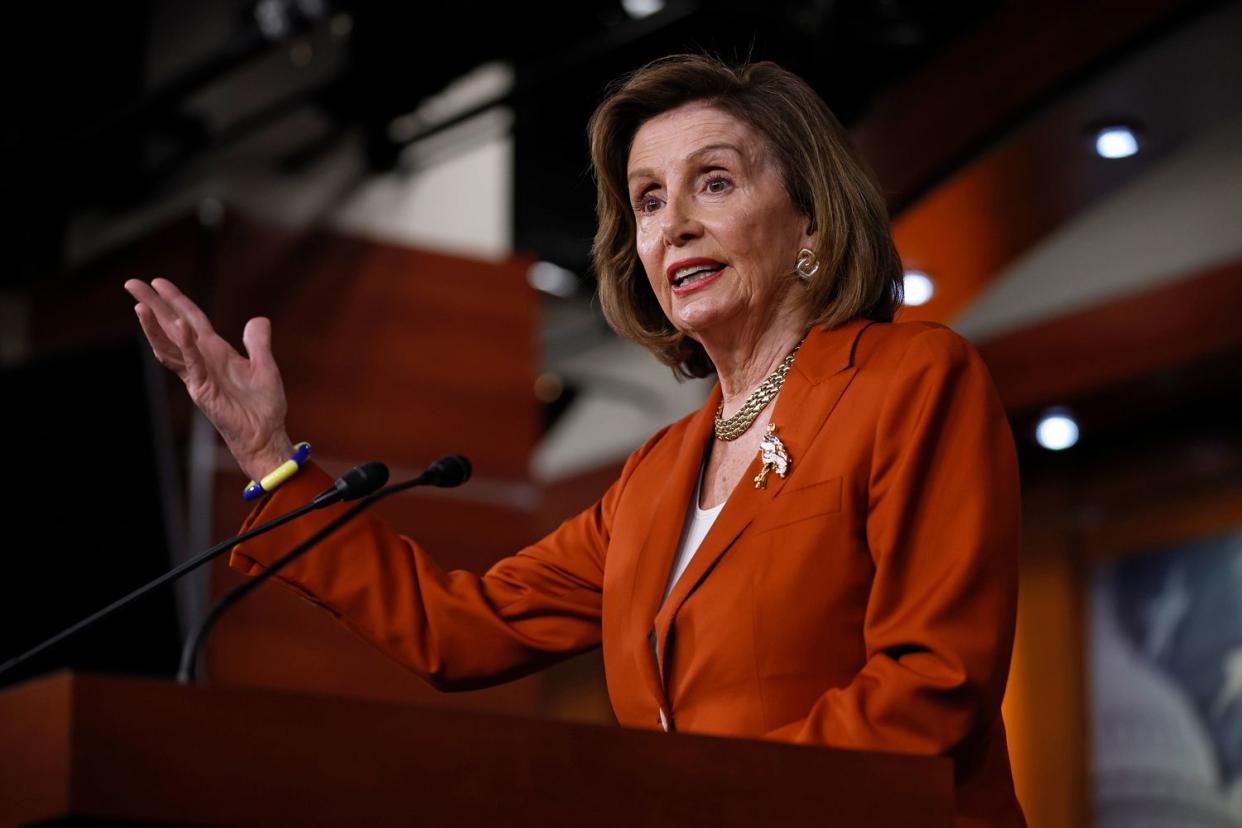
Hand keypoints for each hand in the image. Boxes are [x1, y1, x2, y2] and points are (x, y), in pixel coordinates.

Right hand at [124, 278, 294, 481]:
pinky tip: (179, 327)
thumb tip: (258, 319)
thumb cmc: (264, 405)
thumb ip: (258, 342)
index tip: (158, 282)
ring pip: (171, 345)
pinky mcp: (203, 389)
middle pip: (172, 327)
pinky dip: (186, 345)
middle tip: (131, 284)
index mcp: (216, 352)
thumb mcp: (265, 366)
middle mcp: (203, 360)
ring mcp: (199, 375)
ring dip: (156, 326)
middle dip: (153, 305)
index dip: (176, 300)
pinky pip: (193, 363)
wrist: (265, 434)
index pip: (191, 320)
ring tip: (140, 305)